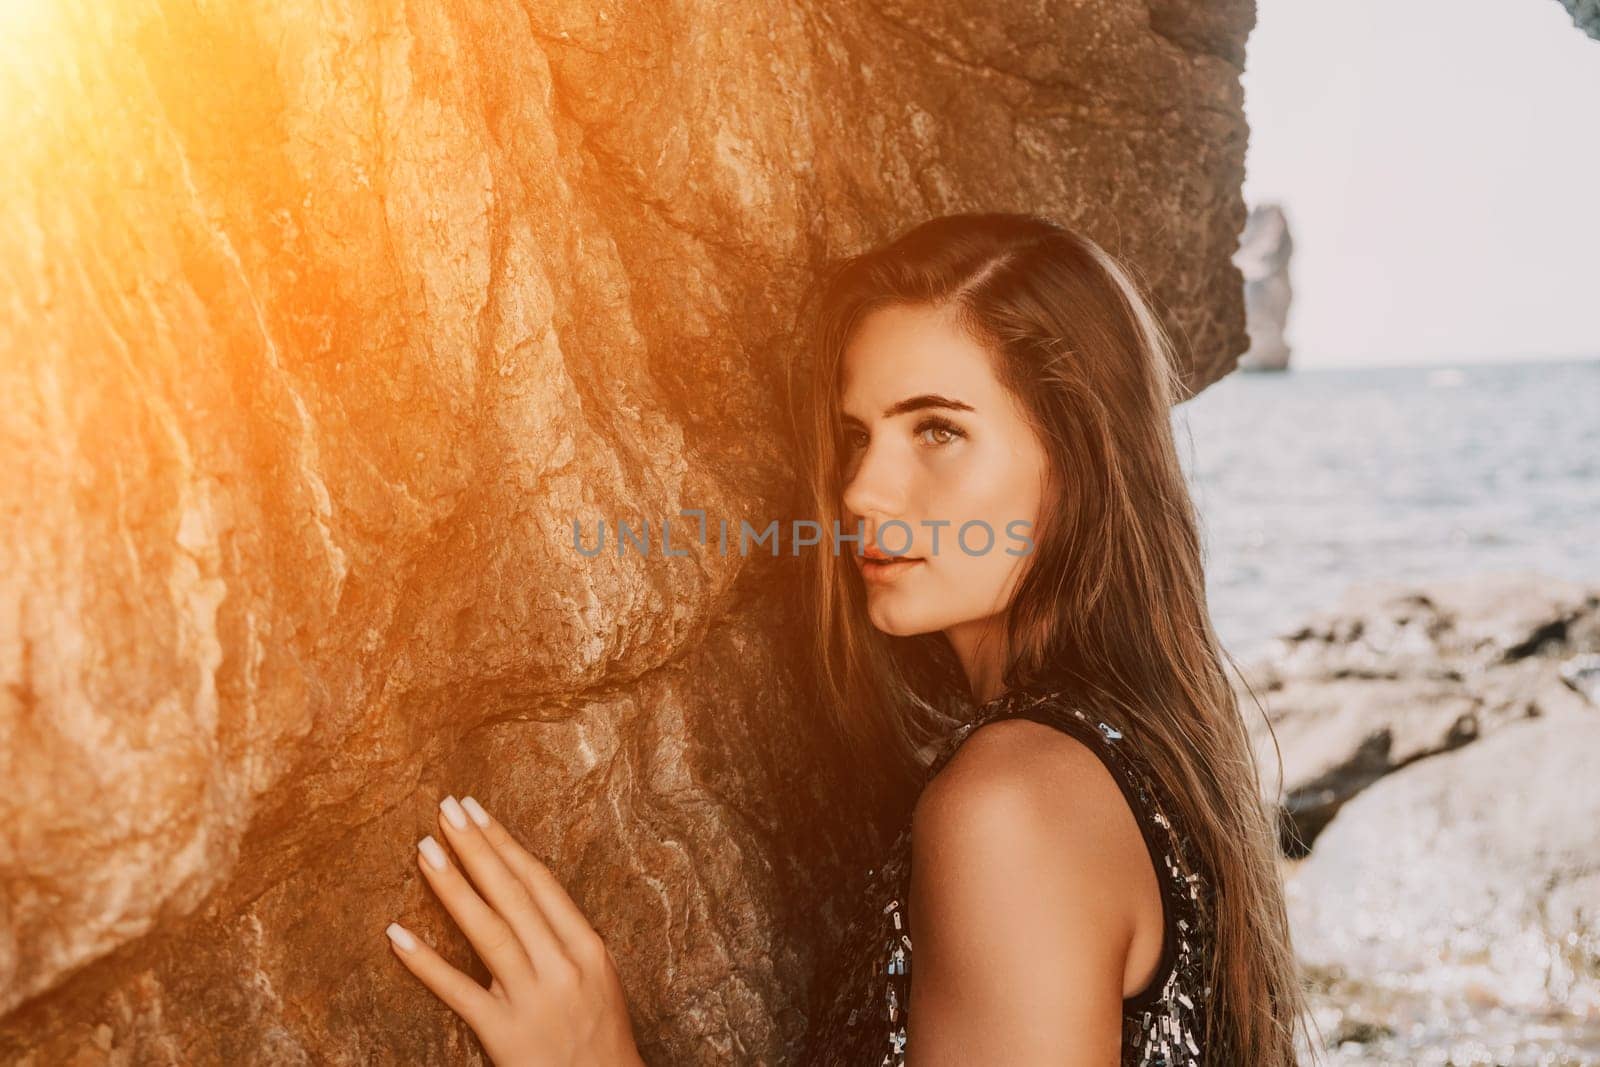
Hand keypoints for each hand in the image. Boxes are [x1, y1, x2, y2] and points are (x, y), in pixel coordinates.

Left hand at [385, 794, 645, 1066]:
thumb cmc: (600, 1039)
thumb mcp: (598, 980)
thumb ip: (563, 941)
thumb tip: (521, 895)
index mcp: (589, 949)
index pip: (540, 883)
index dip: (505, 843)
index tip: (477, 811)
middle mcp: (563, 967)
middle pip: (513, 894)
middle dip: (477, 847)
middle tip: (446, 810)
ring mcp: (534, 1000)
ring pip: (488, 931)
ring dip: (453, 886)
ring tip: (425, 849)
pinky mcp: (505, 1034)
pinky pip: (458, 992)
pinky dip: (425, 962)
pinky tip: (397, 934)